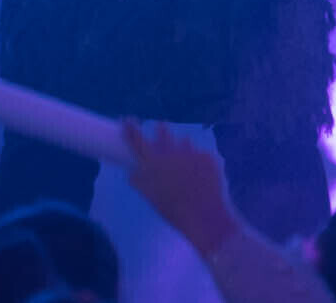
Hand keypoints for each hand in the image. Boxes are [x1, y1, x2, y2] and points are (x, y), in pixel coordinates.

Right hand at [122, 119, 240, 258]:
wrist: (204, 216)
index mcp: (153, 163)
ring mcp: (191, 151)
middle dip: (161, 130)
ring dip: (182, 147)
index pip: (137, 139)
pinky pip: (201, 154)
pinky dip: (200, 162)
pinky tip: (203, 177)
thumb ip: (141, 182)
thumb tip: (133, 173)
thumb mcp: (152, 198)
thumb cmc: (174, 211)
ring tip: (186, 164)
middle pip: (163, 129)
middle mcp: (170, 152)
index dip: (131, 128)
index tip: (127, 120)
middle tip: (161, 133)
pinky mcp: (208, 155)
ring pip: (184, 140)